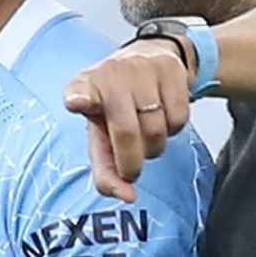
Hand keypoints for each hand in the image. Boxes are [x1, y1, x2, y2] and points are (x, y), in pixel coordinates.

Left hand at [63, 40, 191, 201]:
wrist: (149, 59)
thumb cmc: (116, 105)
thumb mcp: (101, 134)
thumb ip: (107, 172)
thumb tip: (128, 196)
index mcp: (85, 87)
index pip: (78, 91)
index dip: (79, 98)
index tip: (77, 102)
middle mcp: (111, 73)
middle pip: (126, 131)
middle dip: (131, 163)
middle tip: (131, 170)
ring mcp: (141, 68)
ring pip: (156, 129)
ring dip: (154, 147)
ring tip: (146, 136)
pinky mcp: (169, 69)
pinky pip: (178, 118)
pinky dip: (173, 129)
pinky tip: (163, 117)